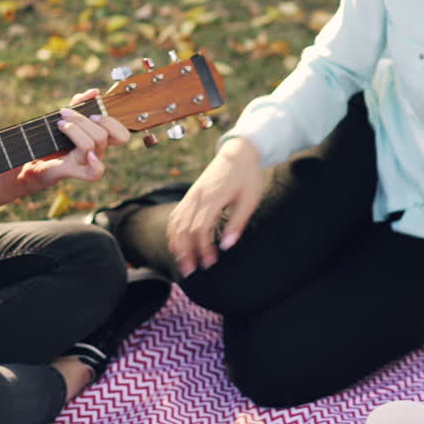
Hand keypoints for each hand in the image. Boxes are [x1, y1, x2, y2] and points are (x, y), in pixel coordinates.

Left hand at [15, 89, 129, 195]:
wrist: (34, 159)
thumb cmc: (52, 138)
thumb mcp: (67, 116)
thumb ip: (80, 103)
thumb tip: (94, 92)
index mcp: (100, 140)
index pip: (122, 135)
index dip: (111, 122)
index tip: (92, 113)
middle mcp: (98, 152)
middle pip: (103, 136)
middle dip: (82, 120)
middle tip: (65, 113)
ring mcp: (88, 162)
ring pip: (91, 145)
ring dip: (74, 130)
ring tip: (59, 124)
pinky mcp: (76, 171)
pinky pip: (96, 172)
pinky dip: (96, 163)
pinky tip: (89, 155)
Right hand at [166, 137, 265, 276]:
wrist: (238, 152)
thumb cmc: (248, 176)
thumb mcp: (250, 199)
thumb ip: (238, 223)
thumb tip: (227, 246)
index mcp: (213, 198)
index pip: (201, 229)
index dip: (202, 249)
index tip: (209, 264)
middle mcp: (197, 197)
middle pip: (184, 229)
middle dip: (185, 252)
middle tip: (190, 272)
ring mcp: (191, 195)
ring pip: (176, 223)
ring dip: (177, 245)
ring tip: (182, 263)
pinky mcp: (190, 194)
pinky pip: (176, 215)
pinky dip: (173, 232)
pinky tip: (176, 244)